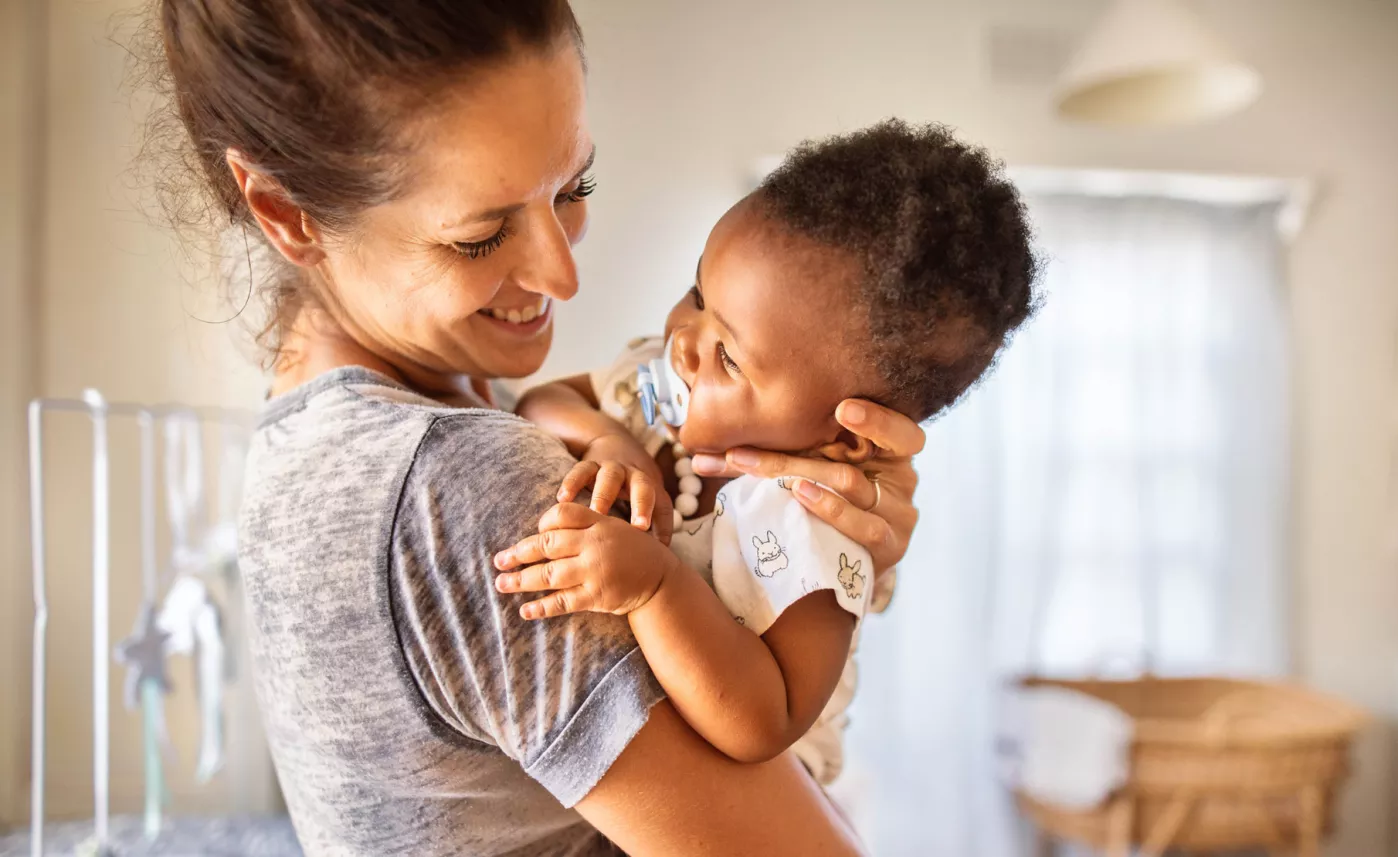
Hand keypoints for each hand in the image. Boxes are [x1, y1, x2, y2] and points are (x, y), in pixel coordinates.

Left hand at [494, 503, 680, 619]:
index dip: (542, 523)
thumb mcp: (613, 527)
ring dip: (521, 580)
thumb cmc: (632, 551)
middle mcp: (595, 544)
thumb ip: (583, 524)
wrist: (661, 580)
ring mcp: (595, 571)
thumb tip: (542, 529)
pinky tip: (525, 610)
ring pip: (549, 574)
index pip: (561, 514)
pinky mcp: (597, 596)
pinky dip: (541, 607)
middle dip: (519, 553)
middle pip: (548, 544)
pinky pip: (562, 602)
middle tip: (498, 561)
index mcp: (599, 522)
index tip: (533, 534)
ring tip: (501, 584)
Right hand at [558, 432, 673, 543]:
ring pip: (610, 478)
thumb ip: (656, 526)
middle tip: (637, 527)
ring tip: (595, 514)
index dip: (663, 522)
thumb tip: (659, 558)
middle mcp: (634, 475)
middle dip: (641, 505)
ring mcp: (611, 468)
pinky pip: (580, 470)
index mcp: (650, 487)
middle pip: (642, 486)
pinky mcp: (589, 464)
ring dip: (603, 496)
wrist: (615, 443)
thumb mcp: (649, 499)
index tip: (660, 543)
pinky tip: (562, 499)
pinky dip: (572, 483)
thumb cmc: (633, 486)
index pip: (661, 504)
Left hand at [690, 400, 922, 573]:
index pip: (901, 432)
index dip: (877, 420)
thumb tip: (702, 451)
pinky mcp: (889, 548)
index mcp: (890, 452)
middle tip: (739, 453)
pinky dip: (829, 508)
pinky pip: (861, 526)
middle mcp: (901, 481)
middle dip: (790, 454)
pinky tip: (801, 495)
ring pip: (848, 484)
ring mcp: (897, 516)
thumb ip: (781, 455)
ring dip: (797, 474)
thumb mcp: (817, 471)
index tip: (841, 409)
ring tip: (760, 471)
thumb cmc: (832, 505)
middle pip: (850, 459)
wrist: (845, 570)